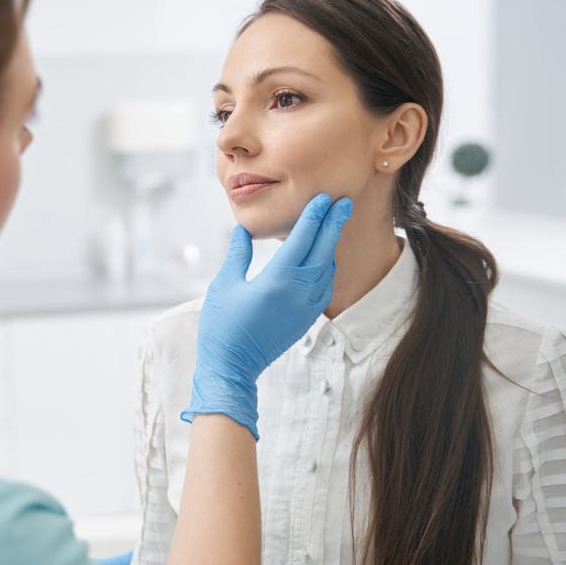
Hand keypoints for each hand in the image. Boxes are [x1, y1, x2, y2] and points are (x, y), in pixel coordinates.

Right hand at [181, 193, 352, 439]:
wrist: (232, 367)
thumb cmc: (222, 326)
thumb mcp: (224, 285)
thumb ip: (237, 255)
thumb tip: (242, 230)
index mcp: (278, 280)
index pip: (303, 239)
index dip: (315, 216)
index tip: (324, 198)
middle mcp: (298, 292)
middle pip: (323, 250)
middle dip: (333, 224)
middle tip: (343, 202)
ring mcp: (305, 307)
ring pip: (326, 268)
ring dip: (330, 244)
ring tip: (334, 224)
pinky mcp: (306, 319)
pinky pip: (324, 286)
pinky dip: (326, 267)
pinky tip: (323, 258)